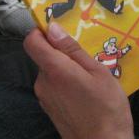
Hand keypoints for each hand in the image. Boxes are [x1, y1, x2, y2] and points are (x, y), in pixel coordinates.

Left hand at [24, 23, 134, 138]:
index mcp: (54, 70)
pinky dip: (66, 84)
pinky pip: (54, 87)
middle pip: (44, 57)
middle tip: (87, 58)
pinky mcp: (50, 110)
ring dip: (66, 70)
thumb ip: (73, 50)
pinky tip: (86, 93)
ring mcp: (44, 99)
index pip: (32, 42)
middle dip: (62, 53)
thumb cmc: (106, 108)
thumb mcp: (97, 72)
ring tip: (91, 78)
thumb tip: (52, 28)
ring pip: (51, 73)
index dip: (41, 32)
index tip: (60, 31)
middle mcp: (43, 83)